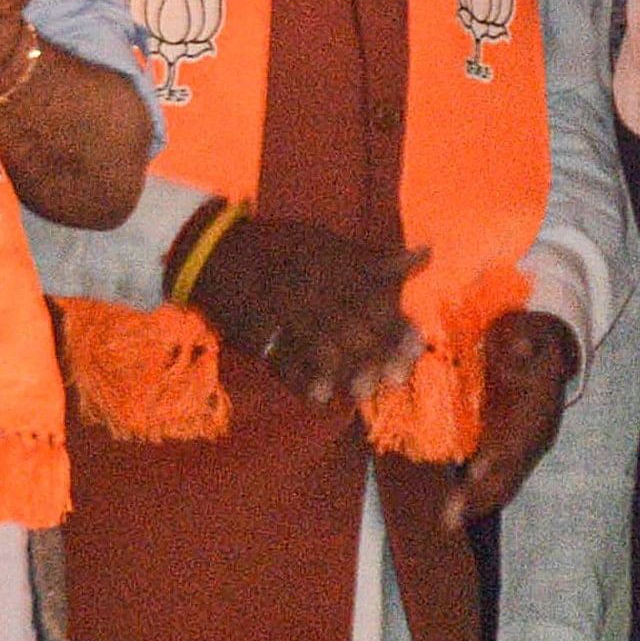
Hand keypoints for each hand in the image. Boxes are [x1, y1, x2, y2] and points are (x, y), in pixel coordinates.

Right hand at [185, 212, 426, 406]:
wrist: (213, 252)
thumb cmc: (281, 247)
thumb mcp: (327, 242)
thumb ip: (376, 258)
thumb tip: (426, 253)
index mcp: (329, 267)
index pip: (368, 298)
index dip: (393, 324)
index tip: (416, 345)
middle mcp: (308, 291)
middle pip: (346, 326)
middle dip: (373, 353)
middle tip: (397, 378)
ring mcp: (281, 316)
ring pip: (315, 347)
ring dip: (342, 371)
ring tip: (364, 392)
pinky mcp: (257, 337)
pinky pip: (280, 361)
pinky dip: (300, 380)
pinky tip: (320, 397)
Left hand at [441, 310, 579, 531]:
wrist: (545, 346)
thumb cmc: (532, 337)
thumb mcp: (533, 330)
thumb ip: (527, 338)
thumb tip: (517, 347)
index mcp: (540, 409)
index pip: (521, 438)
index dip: (501, 456)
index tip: (477, 471)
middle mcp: (533, 436)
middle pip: (512, 472)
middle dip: (483, 496)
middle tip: (452, 518)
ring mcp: (520, 447)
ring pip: (504, 482)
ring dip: (478, 503)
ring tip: (450, 521)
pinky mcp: (503, 449)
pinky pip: (494, 479)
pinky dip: (476, 496)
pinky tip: (452, 511)